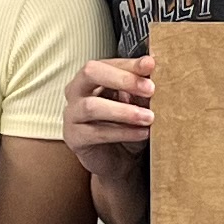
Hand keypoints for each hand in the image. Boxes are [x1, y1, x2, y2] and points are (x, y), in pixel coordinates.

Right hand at [65, 51, 152, 190]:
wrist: (119, 160)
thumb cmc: (127, 126)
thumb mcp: (138, 104)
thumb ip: (141, 89)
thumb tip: (152, 69)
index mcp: (91, 77)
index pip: (107, 63)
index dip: (130, 64)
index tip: (151, 65)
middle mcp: (76, 90)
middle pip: (90, 72)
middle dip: (122, 78)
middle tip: (150, 89)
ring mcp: (72, 114)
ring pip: (91, 106)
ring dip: (124, 111)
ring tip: (149, 118)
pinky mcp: (74, 137)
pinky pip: (96, 133)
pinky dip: (122, 132)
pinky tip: (142, 133)